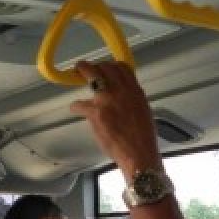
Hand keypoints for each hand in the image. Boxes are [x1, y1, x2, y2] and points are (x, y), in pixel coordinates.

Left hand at [70, 60, 162, 177]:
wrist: (138, 153)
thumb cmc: (143, 137)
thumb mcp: (143, 110)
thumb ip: (132, 99)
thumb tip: (122, 95)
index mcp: (135, 91)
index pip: (122, 67)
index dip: (111, 65)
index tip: (105, 68)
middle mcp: (121, 91)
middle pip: (105, 67)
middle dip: (95, 67)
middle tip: (87, 69)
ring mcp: (107, 100)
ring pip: (91, 75)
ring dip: (82, 72)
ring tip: (77, 73)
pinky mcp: (96, 112)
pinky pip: (79, 104)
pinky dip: (76, 107)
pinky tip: (76, 109)